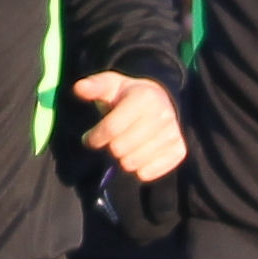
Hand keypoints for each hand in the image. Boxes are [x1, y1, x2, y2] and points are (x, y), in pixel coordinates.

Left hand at [72, 70, 183, 184]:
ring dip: (122, 160)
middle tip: (110, 143)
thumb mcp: (110, 85)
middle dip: (109, 148)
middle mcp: (163, 115)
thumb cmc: (127, 96)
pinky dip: (138, 170)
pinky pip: (149, 173)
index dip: (95, 137)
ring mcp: (173, 133)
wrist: (160, 100)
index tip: (89, 139)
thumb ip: (94, 86)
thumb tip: (78, 88)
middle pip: (120, 148)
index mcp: (145, 97)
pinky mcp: (179, 150)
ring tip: (123, 149)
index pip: (111, 128)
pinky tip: (137, 157)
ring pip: (133, 163)